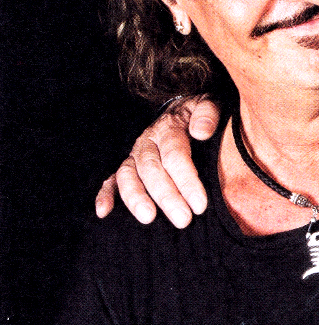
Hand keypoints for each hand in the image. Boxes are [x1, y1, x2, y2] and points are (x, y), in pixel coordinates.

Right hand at [95, 96, 219, 226]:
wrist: (181, 110)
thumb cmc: (198, 114)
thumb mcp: (208, 104)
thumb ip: (208, 114)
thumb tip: (201, 132)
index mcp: (168, 128)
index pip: (175, 154)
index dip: (186, 180)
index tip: (200, 204)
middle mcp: (147, 142)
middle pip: (152, 169)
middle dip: (166, 196)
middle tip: (183, 219)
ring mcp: (134, 155)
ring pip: (129, 176)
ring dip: (136, 197)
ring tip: (148, 218)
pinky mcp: (128, 167)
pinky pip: (111, 180)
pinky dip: (105, 195)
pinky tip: (103, 212)